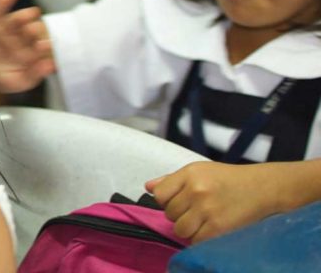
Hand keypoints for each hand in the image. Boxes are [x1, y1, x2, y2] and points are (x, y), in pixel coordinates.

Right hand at [0, 0, 54, 92]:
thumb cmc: (5, 76)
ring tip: (31, 13)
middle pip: (30, 30)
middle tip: (35, 29)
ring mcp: (6, 28)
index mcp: (32, 50)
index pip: (39, 47)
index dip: (44, 46)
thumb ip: (34, 74)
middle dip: (34, 29)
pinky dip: (3, 2)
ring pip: (16, 19)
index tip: (47, 45)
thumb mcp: (20, 81)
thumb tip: (51, 65)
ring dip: (24, 15)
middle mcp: (21, 36)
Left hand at [146, 161, 281, 242]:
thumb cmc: (228, 179)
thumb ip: (172, 180)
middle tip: (197, 211)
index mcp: (189, 174)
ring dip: (188, 229)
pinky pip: (195, 241)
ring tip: (203, 221)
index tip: (179, 201)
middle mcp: (196, 191)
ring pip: (179, 230)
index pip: (159, 194)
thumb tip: (148, 187)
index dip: (167, 201)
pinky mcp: (218, 228)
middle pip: (169, 214)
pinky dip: (201, 238)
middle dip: (180, 215)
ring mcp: (207, 210)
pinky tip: (211, 228)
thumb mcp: (199, 171)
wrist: (263, 188)